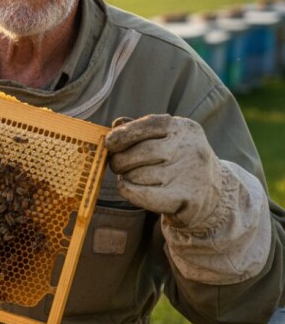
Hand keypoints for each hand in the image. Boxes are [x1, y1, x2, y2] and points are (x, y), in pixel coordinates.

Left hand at [105, 114, 225, 230]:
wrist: (215, 195)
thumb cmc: (179, 162)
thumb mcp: (168, 140)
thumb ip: (141, 130)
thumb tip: (116, 125)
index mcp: (184, 128)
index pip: (147, 124)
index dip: (123, 134)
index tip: (110, 143)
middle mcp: (190, 148)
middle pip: (137, 153)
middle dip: (119, 161)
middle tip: (119, 165)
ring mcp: (189, 174)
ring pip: (136, 175)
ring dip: (127, 178)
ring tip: (137, 178)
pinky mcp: (185, 199)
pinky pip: (140, 194)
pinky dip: (127, 191)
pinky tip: (127, 188)